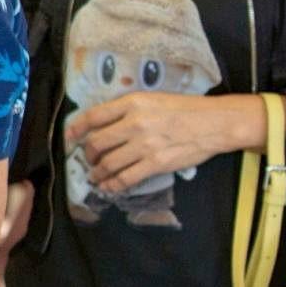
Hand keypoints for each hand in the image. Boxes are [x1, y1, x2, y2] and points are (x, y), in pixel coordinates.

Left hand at [69, 92, 268, 195]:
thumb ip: (128, 109)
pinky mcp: (156, 163)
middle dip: (88, 155)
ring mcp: (145, 144)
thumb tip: (103, 124)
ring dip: (97, 173)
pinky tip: (109, 187)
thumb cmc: (185, 109)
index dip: (75, 129)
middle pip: (96, 143)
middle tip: (89, 159)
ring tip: (96, 176)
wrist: (216, 123)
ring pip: (108, 163)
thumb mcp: (153, 99)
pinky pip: (126, 178)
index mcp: (132, 102)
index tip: (69, 138)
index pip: (93, 116)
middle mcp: (135, 122)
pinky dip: (113, 185)